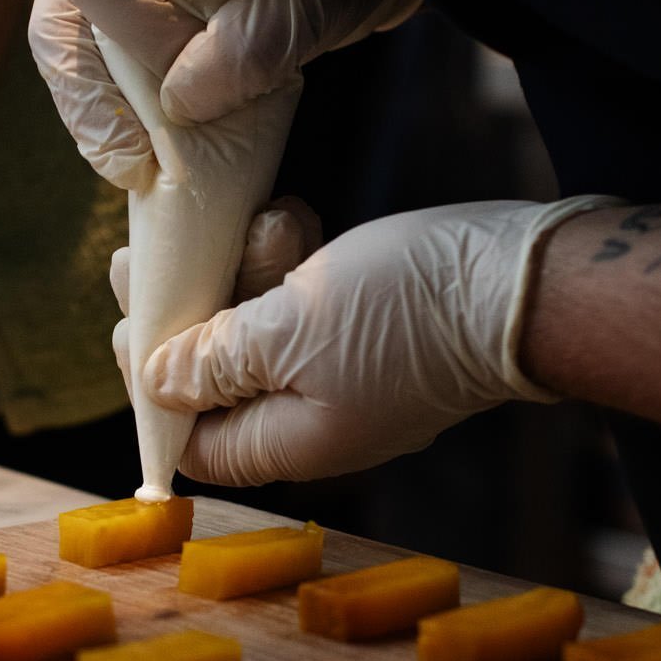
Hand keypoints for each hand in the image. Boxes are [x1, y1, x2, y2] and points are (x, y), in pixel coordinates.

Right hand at [29, 0, 419, 189]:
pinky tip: (139, 154)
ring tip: (134, 166)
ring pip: (61, 47)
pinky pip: (84, 66)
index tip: (205, 71)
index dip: (146, 41)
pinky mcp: (109, 10)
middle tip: (132, 161)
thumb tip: (175, 106)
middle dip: (90, 95)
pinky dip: (108, 114)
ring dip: (94, 113)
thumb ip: (239, 54)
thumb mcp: (295, 7)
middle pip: (58, 15)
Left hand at [141, 198, 611, 487]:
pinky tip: (294, 218)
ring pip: (262, 328)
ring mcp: (349, 373)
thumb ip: (215, 360)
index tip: (134, 322)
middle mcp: (317, 419)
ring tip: (264, 222)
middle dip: (190, 312)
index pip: (195, 442)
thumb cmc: (409, 310)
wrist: (525, 280)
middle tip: (155, 253)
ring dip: (246, 271)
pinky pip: (308, 303)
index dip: (154, 389)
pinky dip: (293, 261)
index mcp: (292, 441)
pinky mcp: (375, 328)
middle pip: (221, 379)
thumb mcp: (291, 328)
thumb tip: (155, 384)